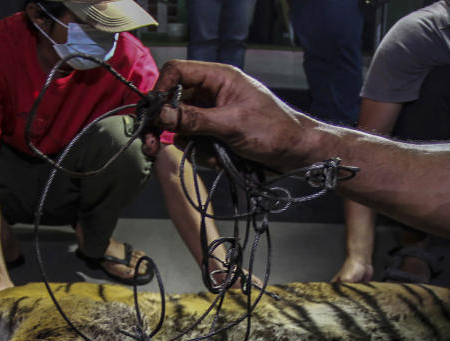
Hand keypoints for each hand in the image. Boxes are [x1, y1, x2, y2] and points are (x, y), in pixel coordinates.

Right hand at [153, 60, 317, 170]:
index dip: (160, 90)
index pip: (176, 72)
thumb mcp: (232, 124)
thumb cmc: (275, 131)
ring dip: (190, 143)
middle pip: (173, 101)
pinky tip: (220, 159)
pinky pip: (196, 141)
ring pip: (182, 126)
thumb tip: (160, 115)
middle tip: (151, 144)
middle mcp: (213, 92)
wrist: (297, 154)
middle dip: (165, 124)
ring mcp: (214, 114)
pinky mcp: (217, 133)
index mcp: (219, 78)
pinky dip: (203, 153)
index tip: (153, 114)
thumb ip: (194, 119)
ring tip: (210, 154)